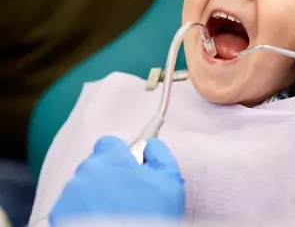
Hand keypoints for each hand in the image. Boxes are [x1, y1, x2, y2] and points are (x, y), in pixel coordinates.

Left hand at [50, 136, 184, 223]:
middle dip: (107, 177)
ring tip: (112, 214)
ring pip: (81, 187)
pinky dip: (81, 213)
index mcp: (110, 158)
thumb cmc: (150, 214)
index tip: (129, 171)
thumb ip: (160, 154)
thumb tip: (150, 145)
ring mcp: (68, 195)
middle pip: (95, 166)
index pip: (109, 143)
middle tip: (125, 197)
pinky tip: (98, 223)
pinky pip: (69, 207)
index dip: (120, 156)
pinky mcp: (57, 216)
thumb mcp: (170, 182)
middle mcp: (85, 172)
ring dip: (94, 195)